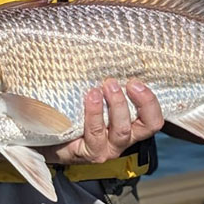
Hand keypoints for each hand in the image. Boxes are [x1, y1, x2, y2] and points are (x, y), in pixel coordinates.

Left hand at [42, 78, 164, 164]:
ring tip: (99, 89)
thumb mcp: (98, 95)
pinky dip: (93, 114)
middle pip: (145, 126)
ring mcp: (107, 148)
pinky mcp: (88, 152)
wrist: (50, 135)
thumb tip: (110, 51)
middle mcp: (123, 139)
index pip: (154, 119)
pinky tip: (89, 98)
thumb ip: (109, 82)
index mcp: (131, 125)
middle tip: (115, 82)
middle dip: (137, 101)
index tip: (135, 82)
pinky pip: (94, 135)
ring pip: (121, 130)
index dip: (150, 101)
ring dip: (114, 106)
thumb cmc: (78, 110)